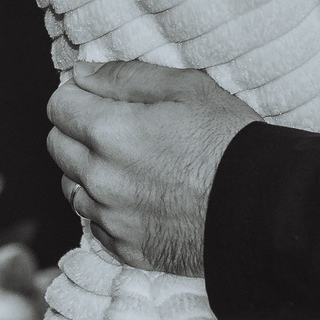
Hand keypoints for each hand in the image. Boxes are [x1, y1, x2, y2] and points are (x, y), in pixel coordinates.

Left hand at [45, 60, 260, 276]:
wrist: (261, 208)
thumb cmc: (229, 142)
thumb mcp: (187, 88)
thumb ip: (126, 77)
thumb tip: (82, 72)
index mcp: (111, 132)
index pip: (58, 106)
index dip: (78, 95)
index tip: (97, 96)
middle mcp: (100, 178)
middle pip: (58, 146)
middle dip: (78, 130)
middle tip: (117, 126)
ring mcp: (110, 217)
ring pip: (71, 187)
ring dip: (89, 171)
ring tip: (131, 163)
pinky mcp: (125, 247)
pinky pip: (95, 223)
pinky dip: (107, 207)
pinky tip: (140, 195)